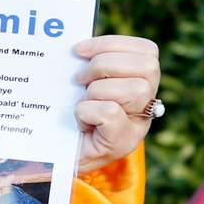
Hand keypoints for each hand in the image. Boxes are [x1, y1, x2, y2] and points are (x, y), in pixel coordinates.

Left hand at [73, 34, 161, 172]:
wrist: (56, 160)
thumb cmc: (69, 119)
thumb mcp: (83, 87)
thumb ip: (91, 66)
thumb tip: (77, 47)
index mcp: (140, 83)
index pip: (147, 51)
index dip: (113, 43)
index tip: (80, 50)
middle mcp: (146, 105)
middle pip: (148, 66)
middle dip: (106, 64)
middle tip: (79, 78)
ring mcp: (137, 126)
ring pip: (135, 89)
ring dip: (97, 90)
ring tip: (80, 101)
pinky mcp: (122, 143)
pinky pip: (111, 113)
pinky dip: (88, 111)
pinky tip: (80, 122)